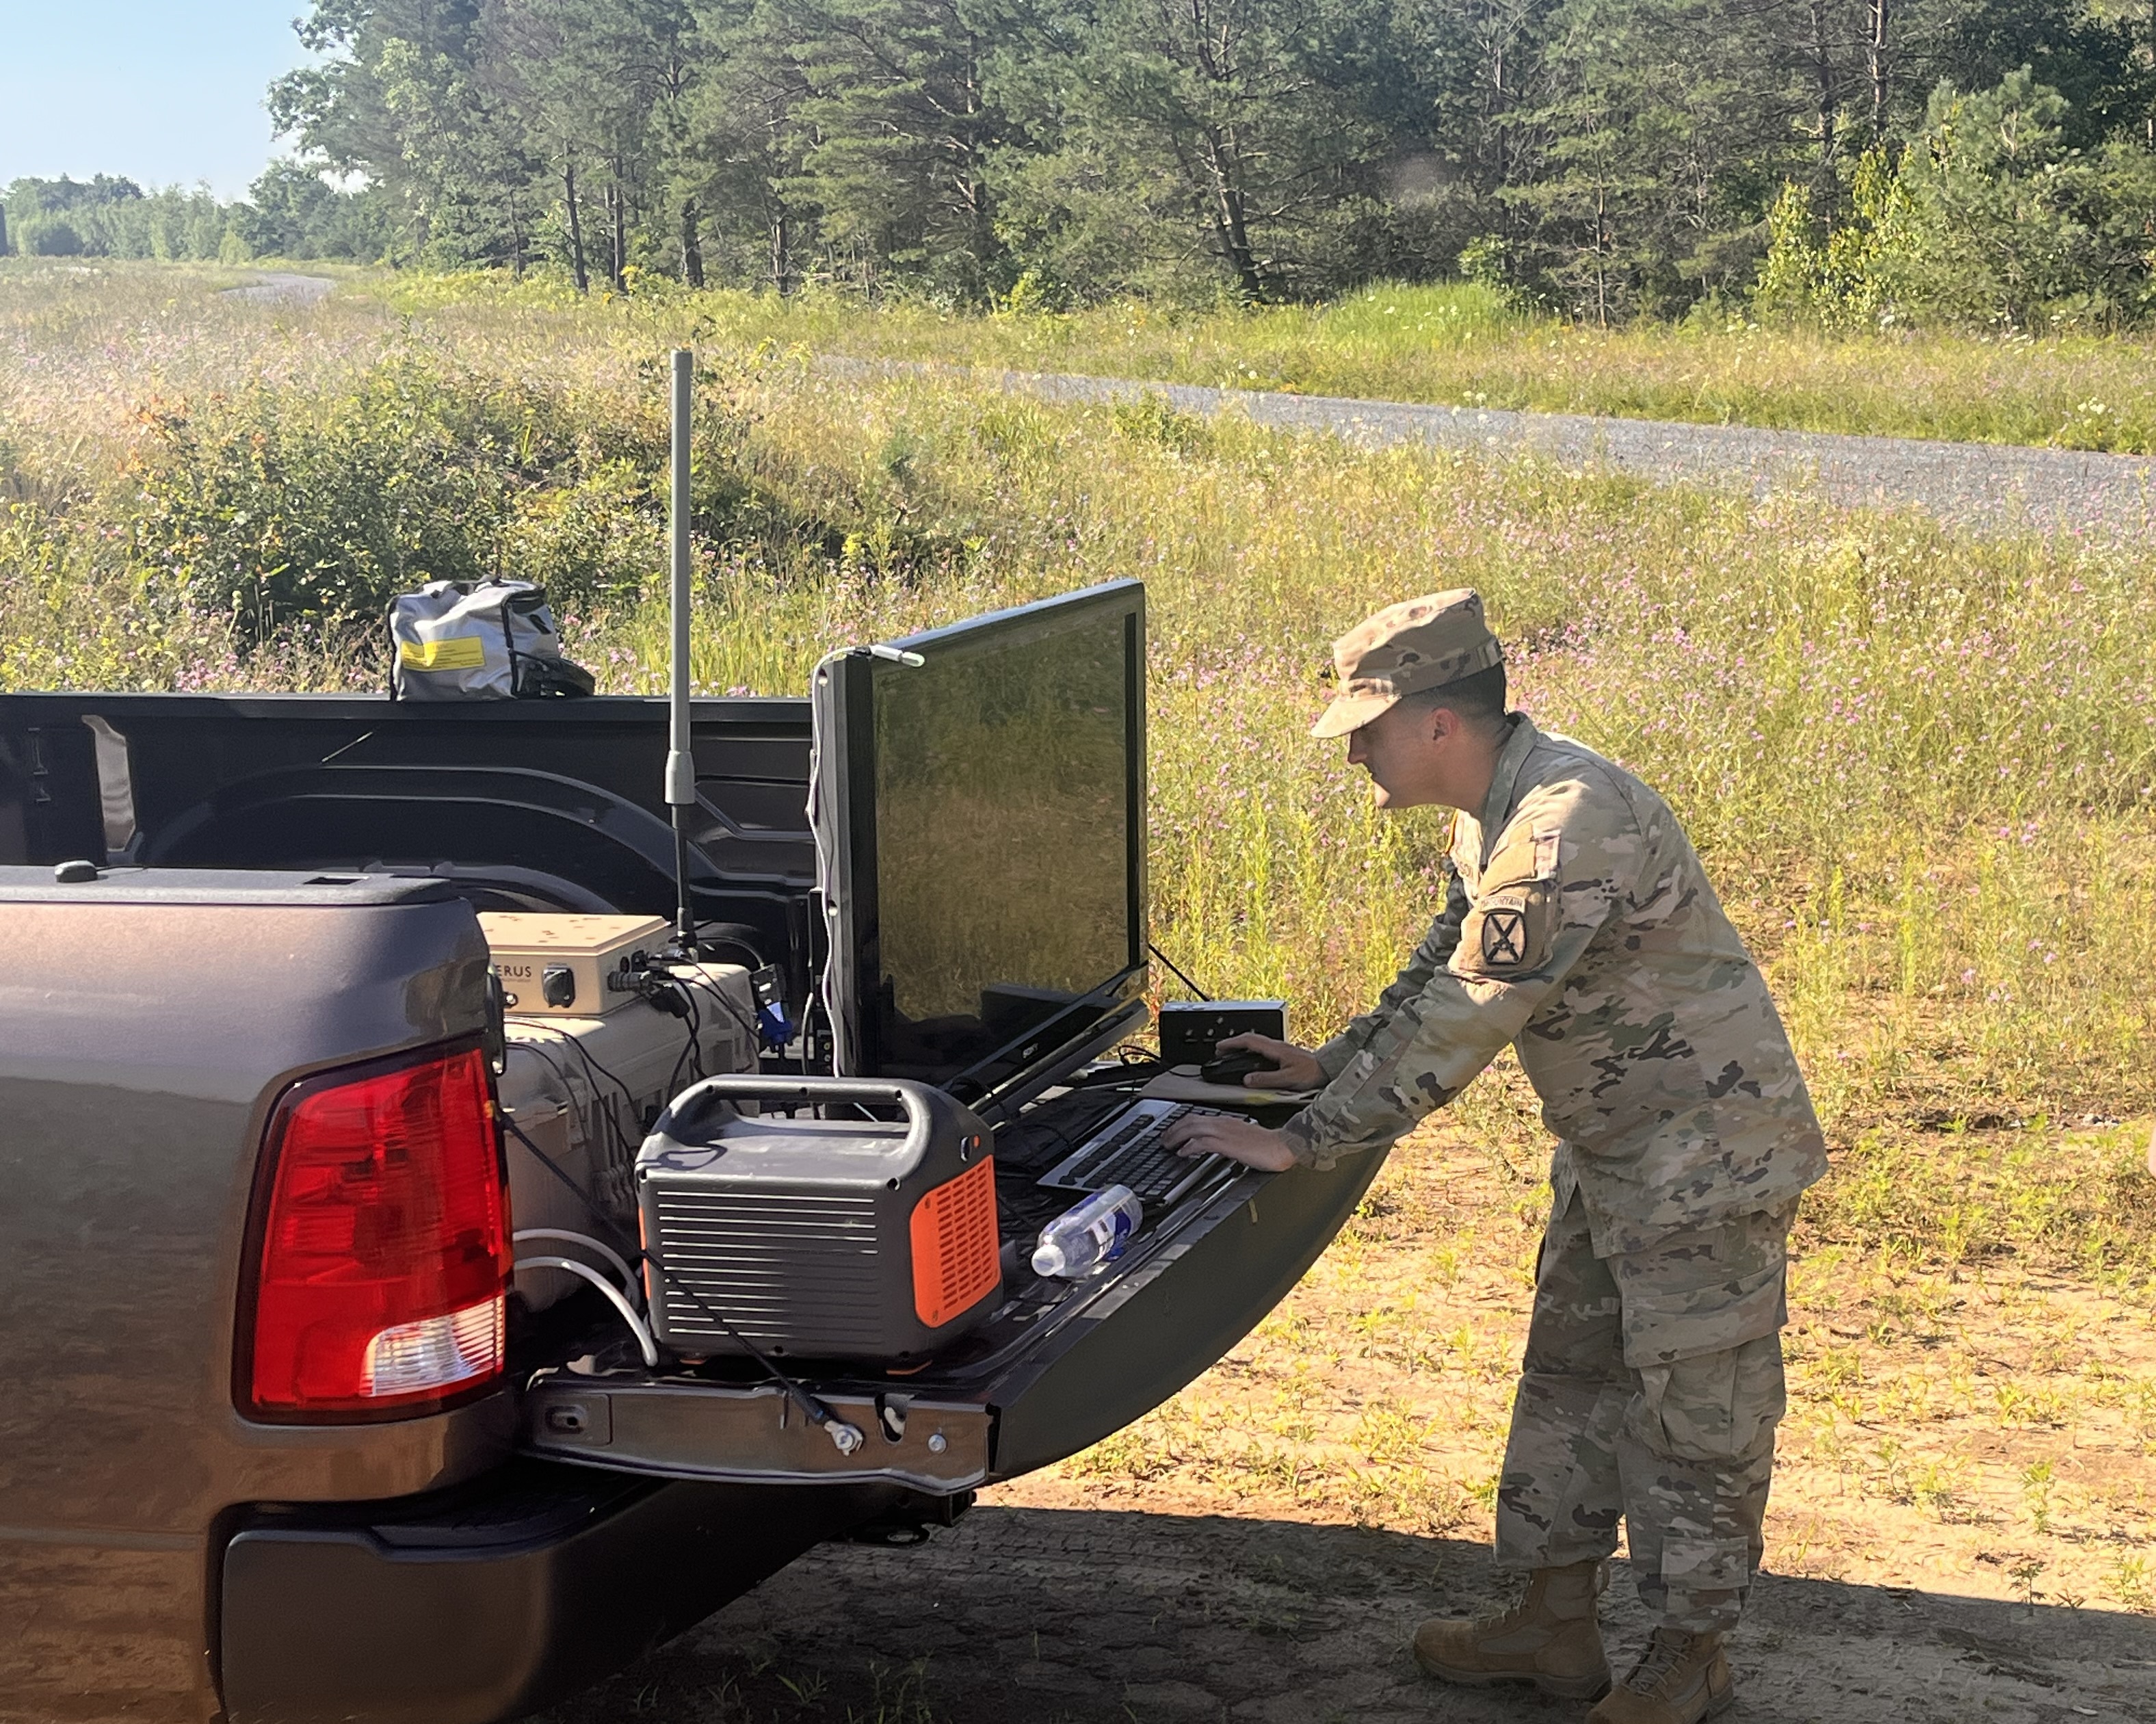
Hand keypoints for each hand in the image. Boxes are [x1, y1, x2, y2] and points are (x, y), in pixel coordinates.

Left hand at [1161, 1110, 1298, 1171]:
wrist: (1281, 1145)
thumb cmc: (1267, 1144)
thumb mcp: (1243, 1137)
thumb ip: (1228, 1138)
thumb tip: (1217, 1145)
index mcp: (1226, 1121)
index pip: (1198, 1117)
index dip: (1182, 1123)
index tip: (1173, 1131)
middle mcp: (1223, 1123)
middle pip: (1190, 1120)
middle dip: (1174, 1129)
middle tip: (1164, 1138)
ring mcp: (1224, 1132)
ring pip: (1192, 1129)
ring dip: (1177, 1136)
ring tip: (1168, 1145)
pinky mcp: (1227, 1144)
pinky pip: (1202, 1142)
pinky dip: (1189, 1147)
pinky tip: (1183, 1153)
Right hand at [1214, 1033, 1323, 1090]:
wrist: (1328, 1069)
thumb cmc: (1312, 1073)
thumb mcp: (1287, 1079)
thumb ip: (1266, 1080)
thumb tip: (1247, 1079)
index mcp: (1276, 1049)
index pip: (1249, 1041)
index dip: (1232, 1043)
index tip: (1220, 1047)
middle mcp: (1278, 1046)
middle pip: (1251, 1039)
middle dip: (1234, 1043)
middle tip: (1221, 1050)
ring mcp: (1281, 1048)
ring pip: (1257, 1042)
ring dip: (1242, 1046)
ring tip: (1232, 1053)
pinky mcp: (1284, 1053)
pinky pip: (1263, 1048)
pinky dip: (1252, 1050)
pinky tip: (1252, 1058)